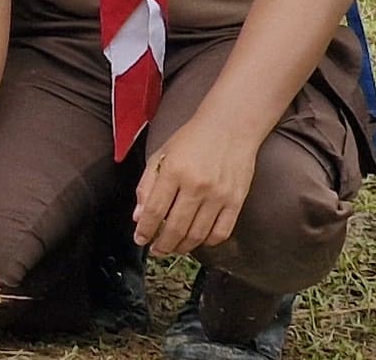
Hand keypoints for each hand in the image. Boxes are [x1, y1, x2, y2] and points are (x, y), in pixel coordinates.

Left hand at [133, 108, 259, 256]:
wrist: (231, 126)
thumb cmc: (192, 138)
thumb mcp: (162, 154)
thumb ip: (147, 185)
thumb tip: (139, 217)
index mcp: (174, 171)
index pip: (155, 210)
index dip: (145, 230)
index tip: (140, 239)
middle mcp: (196, 185)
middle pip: (176, 227)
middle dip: (162, 245)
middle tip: (156, 250)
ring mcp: (218, 195)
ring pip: (197, 234)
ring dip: (182, 247)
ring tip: (174, 248)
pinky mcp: (236, 201)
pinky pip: (221, 232)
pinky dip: (208, 242)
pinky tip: (198, 240)